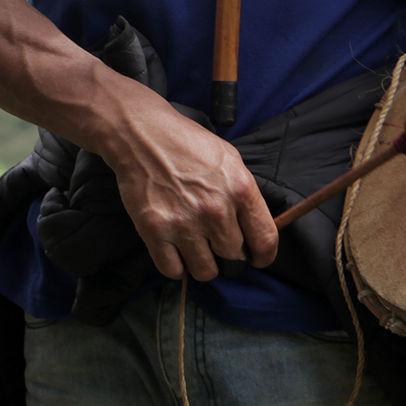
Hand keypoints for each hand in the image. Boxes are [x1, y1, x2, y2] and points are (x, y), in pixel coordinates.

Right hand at [103, 94, 277, 280]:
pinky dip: (176, 265)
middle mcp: (215, 210)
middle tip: (216, 244)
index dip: (263, 256)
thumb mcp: (230, 159)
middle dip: (227, 256)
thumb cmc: (185, 143)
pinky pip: (174, 270)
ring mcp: (184, 222)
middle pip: (234, 259)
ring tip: (195, 246)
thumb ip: (245, 195)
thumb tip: (254, 228)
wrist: (141, 134)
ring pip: (205, 271)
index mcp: (240, 189)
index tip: (257, 259)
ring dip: (202, 263)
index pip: (265, 241)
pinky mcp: (155, 231)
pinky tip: (175, 249)